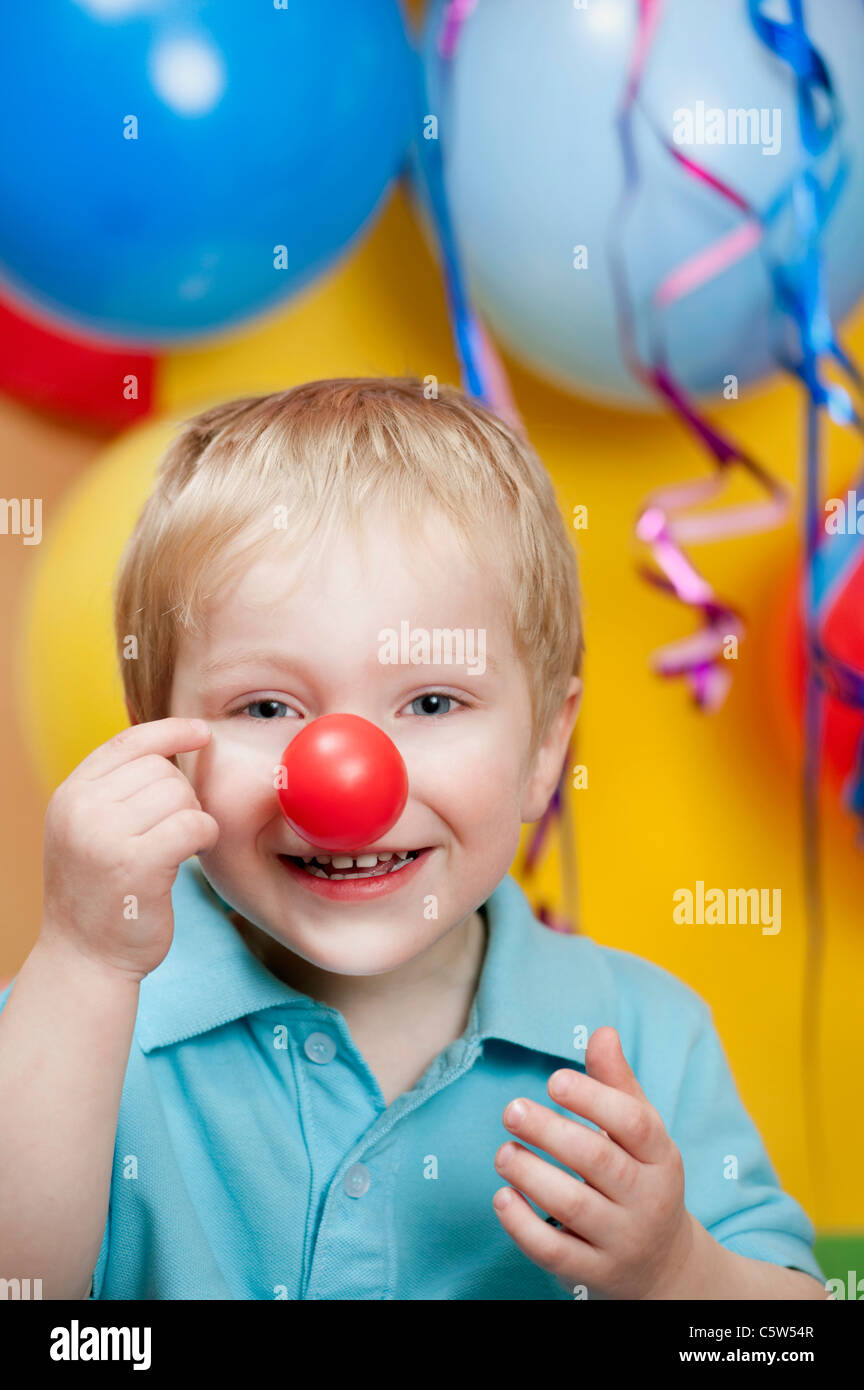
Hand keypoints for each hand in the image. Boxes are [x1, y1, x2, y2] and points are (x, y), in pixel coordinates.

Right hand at [40, 717, 218, 982]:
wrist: (84, 959)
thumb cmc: (100, 894)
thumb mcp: (88, 831)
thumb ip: (115, 791)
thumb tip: (171, 745)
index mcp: (69, 795)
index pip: (127, 743)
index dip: (169, 731)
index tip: (201, 731)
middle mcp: (81, 810)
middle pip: (161, 770)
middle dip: (181, 796)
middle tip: (172, 831)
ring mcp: (105, 837)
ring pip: (180, 795)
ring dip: (192, 819)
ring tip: (176, 848)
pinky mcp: (137, 865)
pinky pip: (194, 824)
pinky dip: (205, 836)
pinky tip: (193, 855)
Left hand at [492, 1026, 694, 1299]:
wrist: (664, 1267)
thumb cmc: (641, 1178)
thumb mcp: (640, 1134)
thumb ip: (617, 1084)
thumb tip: (602, 1032)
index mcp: (660, 1157)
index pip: (634, 1123)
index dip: (593, 1098)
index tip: (554, 1080)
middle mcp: (646, 1199)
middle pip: (599, 1161)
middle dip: (551, 1133)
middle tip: (511, 1110)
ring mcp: (621, 1240)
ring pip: (573, 1206)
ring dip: (531, 1175)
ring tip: (504, 1152)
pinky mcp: (593, 1273)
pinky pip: (555, 1251)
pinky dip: (523, 1225)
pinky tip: (502, 1198)